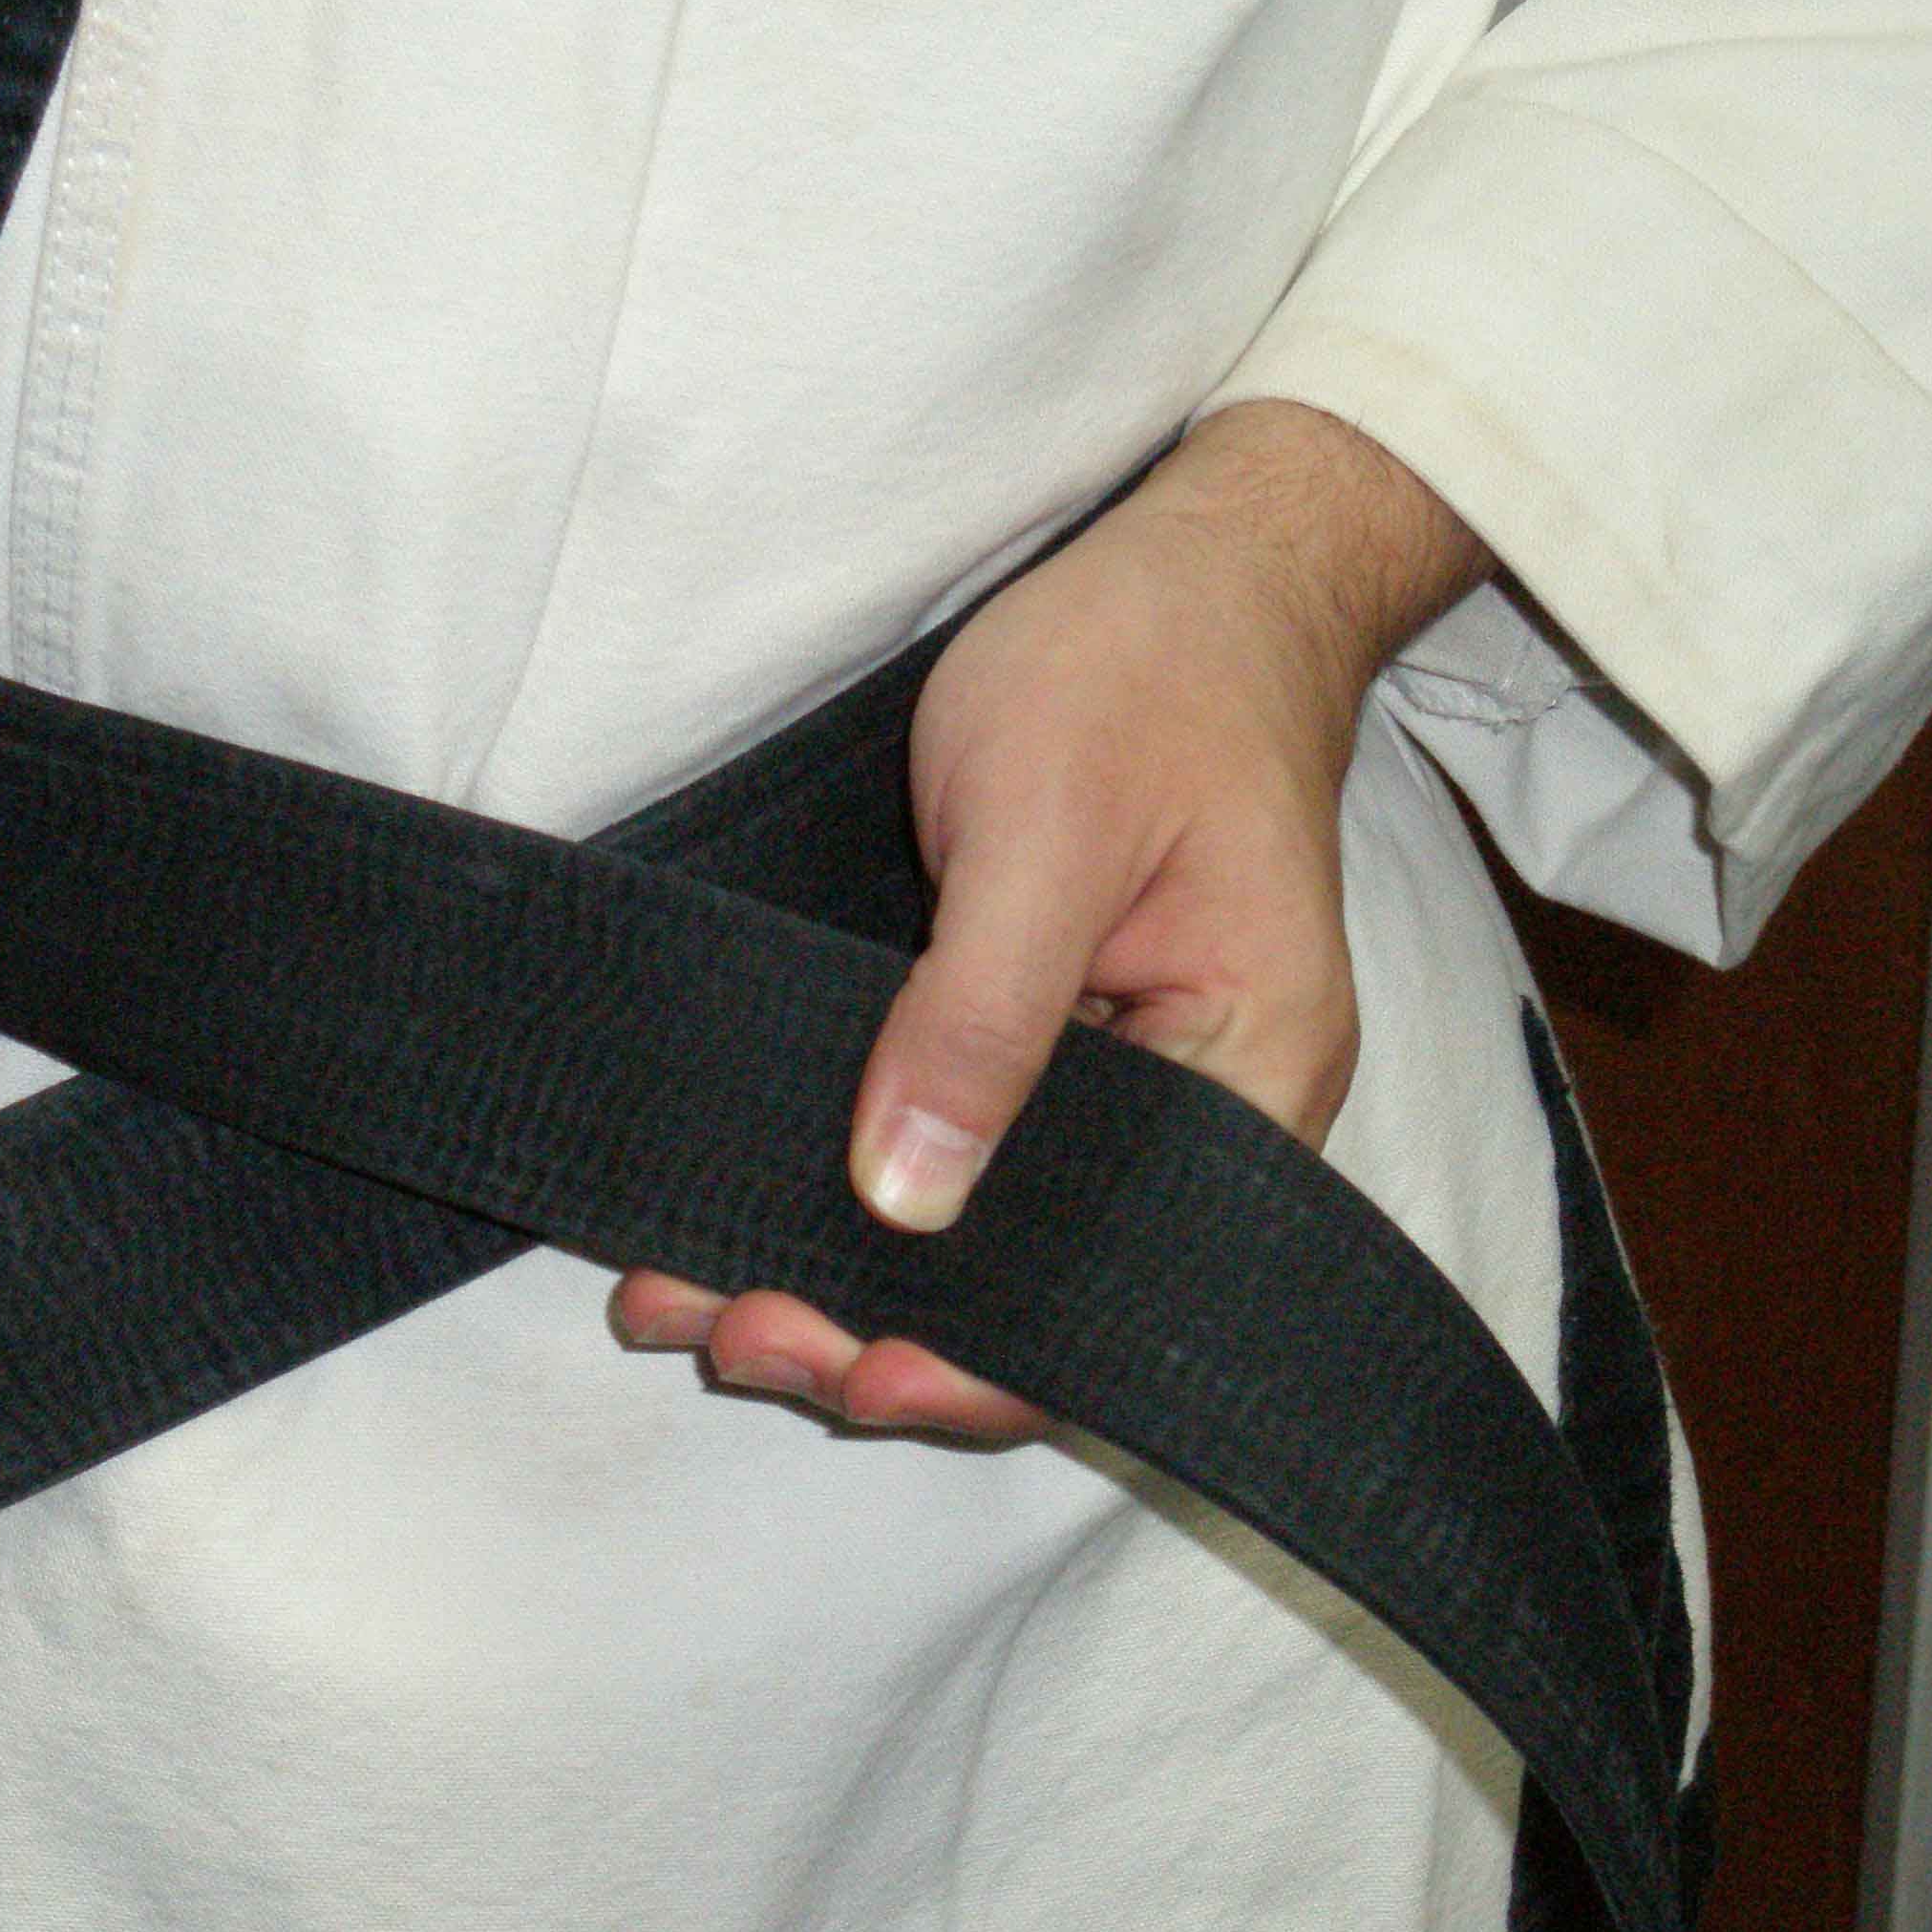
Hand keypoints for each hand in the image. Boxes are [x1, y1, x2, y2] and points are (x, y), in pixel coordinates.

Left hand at [611, 400, 1492, 1436]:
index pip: (1116, 1287)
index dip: (980, 1359)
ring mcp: (1118, 1076)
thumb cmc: (1147, 665)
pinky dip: (838, 1190)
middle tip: (718, 1332)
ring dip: (833, 1273)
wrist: (1194, 561)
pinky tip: (720, 1217)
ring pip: (977, 1230)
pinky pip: (947, 1146)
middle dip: (875, 1330)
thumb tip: (907, 1199)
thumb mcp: (1046, 829)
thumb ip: (980, 1017)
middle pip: (1037, 1282)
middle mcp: (1198, 1109)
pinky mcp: (1043, 1034)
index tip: (842, 1370)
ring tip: (681, 1303)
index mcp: (1250, 1078)